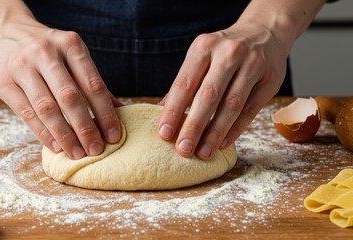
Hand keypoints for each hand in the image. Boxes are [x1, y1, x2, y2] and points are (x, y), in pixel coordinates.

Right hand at [0, 22, 121, 158]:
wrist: (4, 30)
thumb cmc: (47, 49)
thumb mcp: (71, 54)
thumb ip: (91, 81)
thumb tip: (119, 110)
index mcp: (70, 45)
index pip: (93, 85)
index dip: (105, 113)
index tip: (113, 136)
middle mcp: (46, 52)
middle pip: (70, 97)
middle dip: (85, 128)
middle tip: (96, 150)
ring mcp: (22, 66)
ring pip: (47, 108)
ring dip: (65, 135)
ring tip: (77, 153)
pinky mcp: (3, 82)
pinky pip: (26, 113)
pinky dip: (43, 133)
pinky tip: (55, 146)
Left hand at [158, 21, 287, 159]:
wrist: (264, 31)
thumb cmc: (224, 51)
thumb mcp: (201, 56)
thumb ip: (185, 83)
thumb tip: (162, 113)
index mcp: (204, 47)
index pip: (185, 84)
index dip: (173, 110)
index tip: (164, 134)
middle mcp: (228, 54)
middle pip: (208, 96)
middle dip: (194, 126)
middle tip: (183, 149)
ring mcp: (252, 65)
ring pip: (231, 105)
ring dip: (215, 133)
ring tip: (203, 152)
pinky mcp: (270, 79)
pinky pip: (250, 110)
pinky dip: (235, 129)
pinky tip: (223, 143)